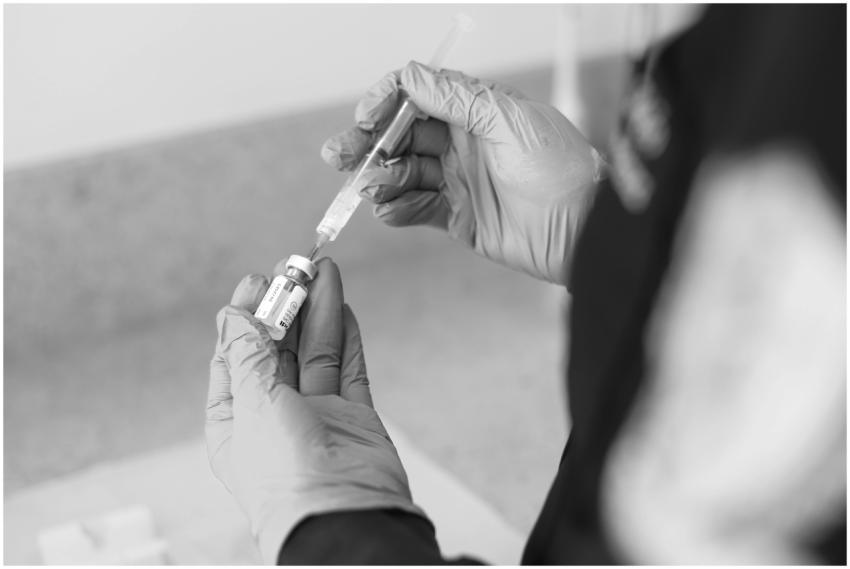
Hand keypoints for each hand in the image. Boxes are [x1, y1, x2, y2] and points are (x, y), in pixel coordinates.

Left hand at [206, 258, 424, 562]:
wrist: (343, 518)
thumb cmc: (286, 478)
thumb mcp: (252, 404)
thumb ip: (248, 354)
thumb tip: (234, 314)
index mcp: (237, 419)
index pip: (237, 355)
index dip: (246, 315)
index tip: (259, 279)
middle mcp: (275, 415)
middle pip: (279, 348)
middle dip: (287, 306)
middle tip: (297, 267)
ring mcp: (318, 415)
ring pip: (316, 352)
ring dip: (319, 311)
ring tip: (324, 272)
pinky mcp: (353, 417)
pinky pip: (348, 368)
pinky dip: (346, 337)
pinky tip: (342, 307)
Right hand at [321, 61, 603, 284]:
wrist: (584, 229)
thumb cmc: (559, 167)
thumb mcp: (508, 119)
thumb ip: (457, 98)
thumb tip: (410, 76)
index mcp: (475, 111)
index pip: (417, 96)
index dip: (386, 103)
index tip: (366, 118)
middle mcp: (463, 143)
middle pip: (401, 136)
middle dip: (368, 144)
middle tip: (339, 156)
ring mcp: (459, 181)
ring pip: (404, 173)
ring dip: (381, 178)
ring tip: (371, 187)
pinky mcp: (459, 217)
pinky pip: (417, 208)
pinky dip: (398, 209)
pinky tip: (388, 209)